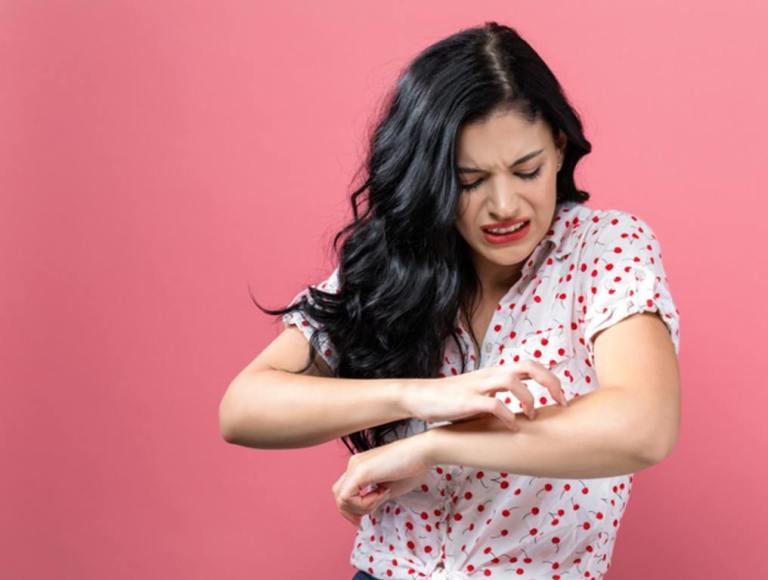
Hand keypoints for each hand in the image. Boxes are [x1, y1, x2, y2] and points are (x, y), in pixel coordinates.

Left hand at [331, 434, 432, 526]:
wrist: (423, 452)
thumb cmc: (413, 468)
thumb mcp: (389, 488)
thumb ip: (374, 497)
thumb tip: (367, 510)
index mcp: (360, 466)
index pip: (344, 491)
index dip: (351, 509)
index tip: (363, 518)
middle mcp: (354, 464)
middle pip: (338, 495)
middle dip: (350, 512)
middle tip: (363, 520)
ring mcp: (355, 466)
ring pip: (340, 498)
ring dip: (361, 507)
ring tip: (382, 497)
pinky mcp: (360, 470)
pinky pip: (347, 497)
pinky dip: (363, 504)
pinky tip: (381, 495)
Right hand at [401, 359, 566, 430]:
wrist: (420, 396)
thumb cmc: (452, 399)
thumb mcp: (481, 394)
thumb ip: (500, 397)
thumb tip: (525, 413)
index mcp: (495, 373)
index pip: (530, 365)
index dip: (551, 378)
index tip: (562, 399)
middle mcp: (490, 375)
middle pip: (528, 366)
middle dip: (550, 382)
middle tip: (561, 402)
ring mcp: (478, 386)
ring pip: (512, 380)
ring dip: (529, 398)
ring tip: (532, 416)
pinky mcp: (467, 401)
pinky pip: (493, 404)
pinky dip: (508, 416)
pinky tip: (512, 428)